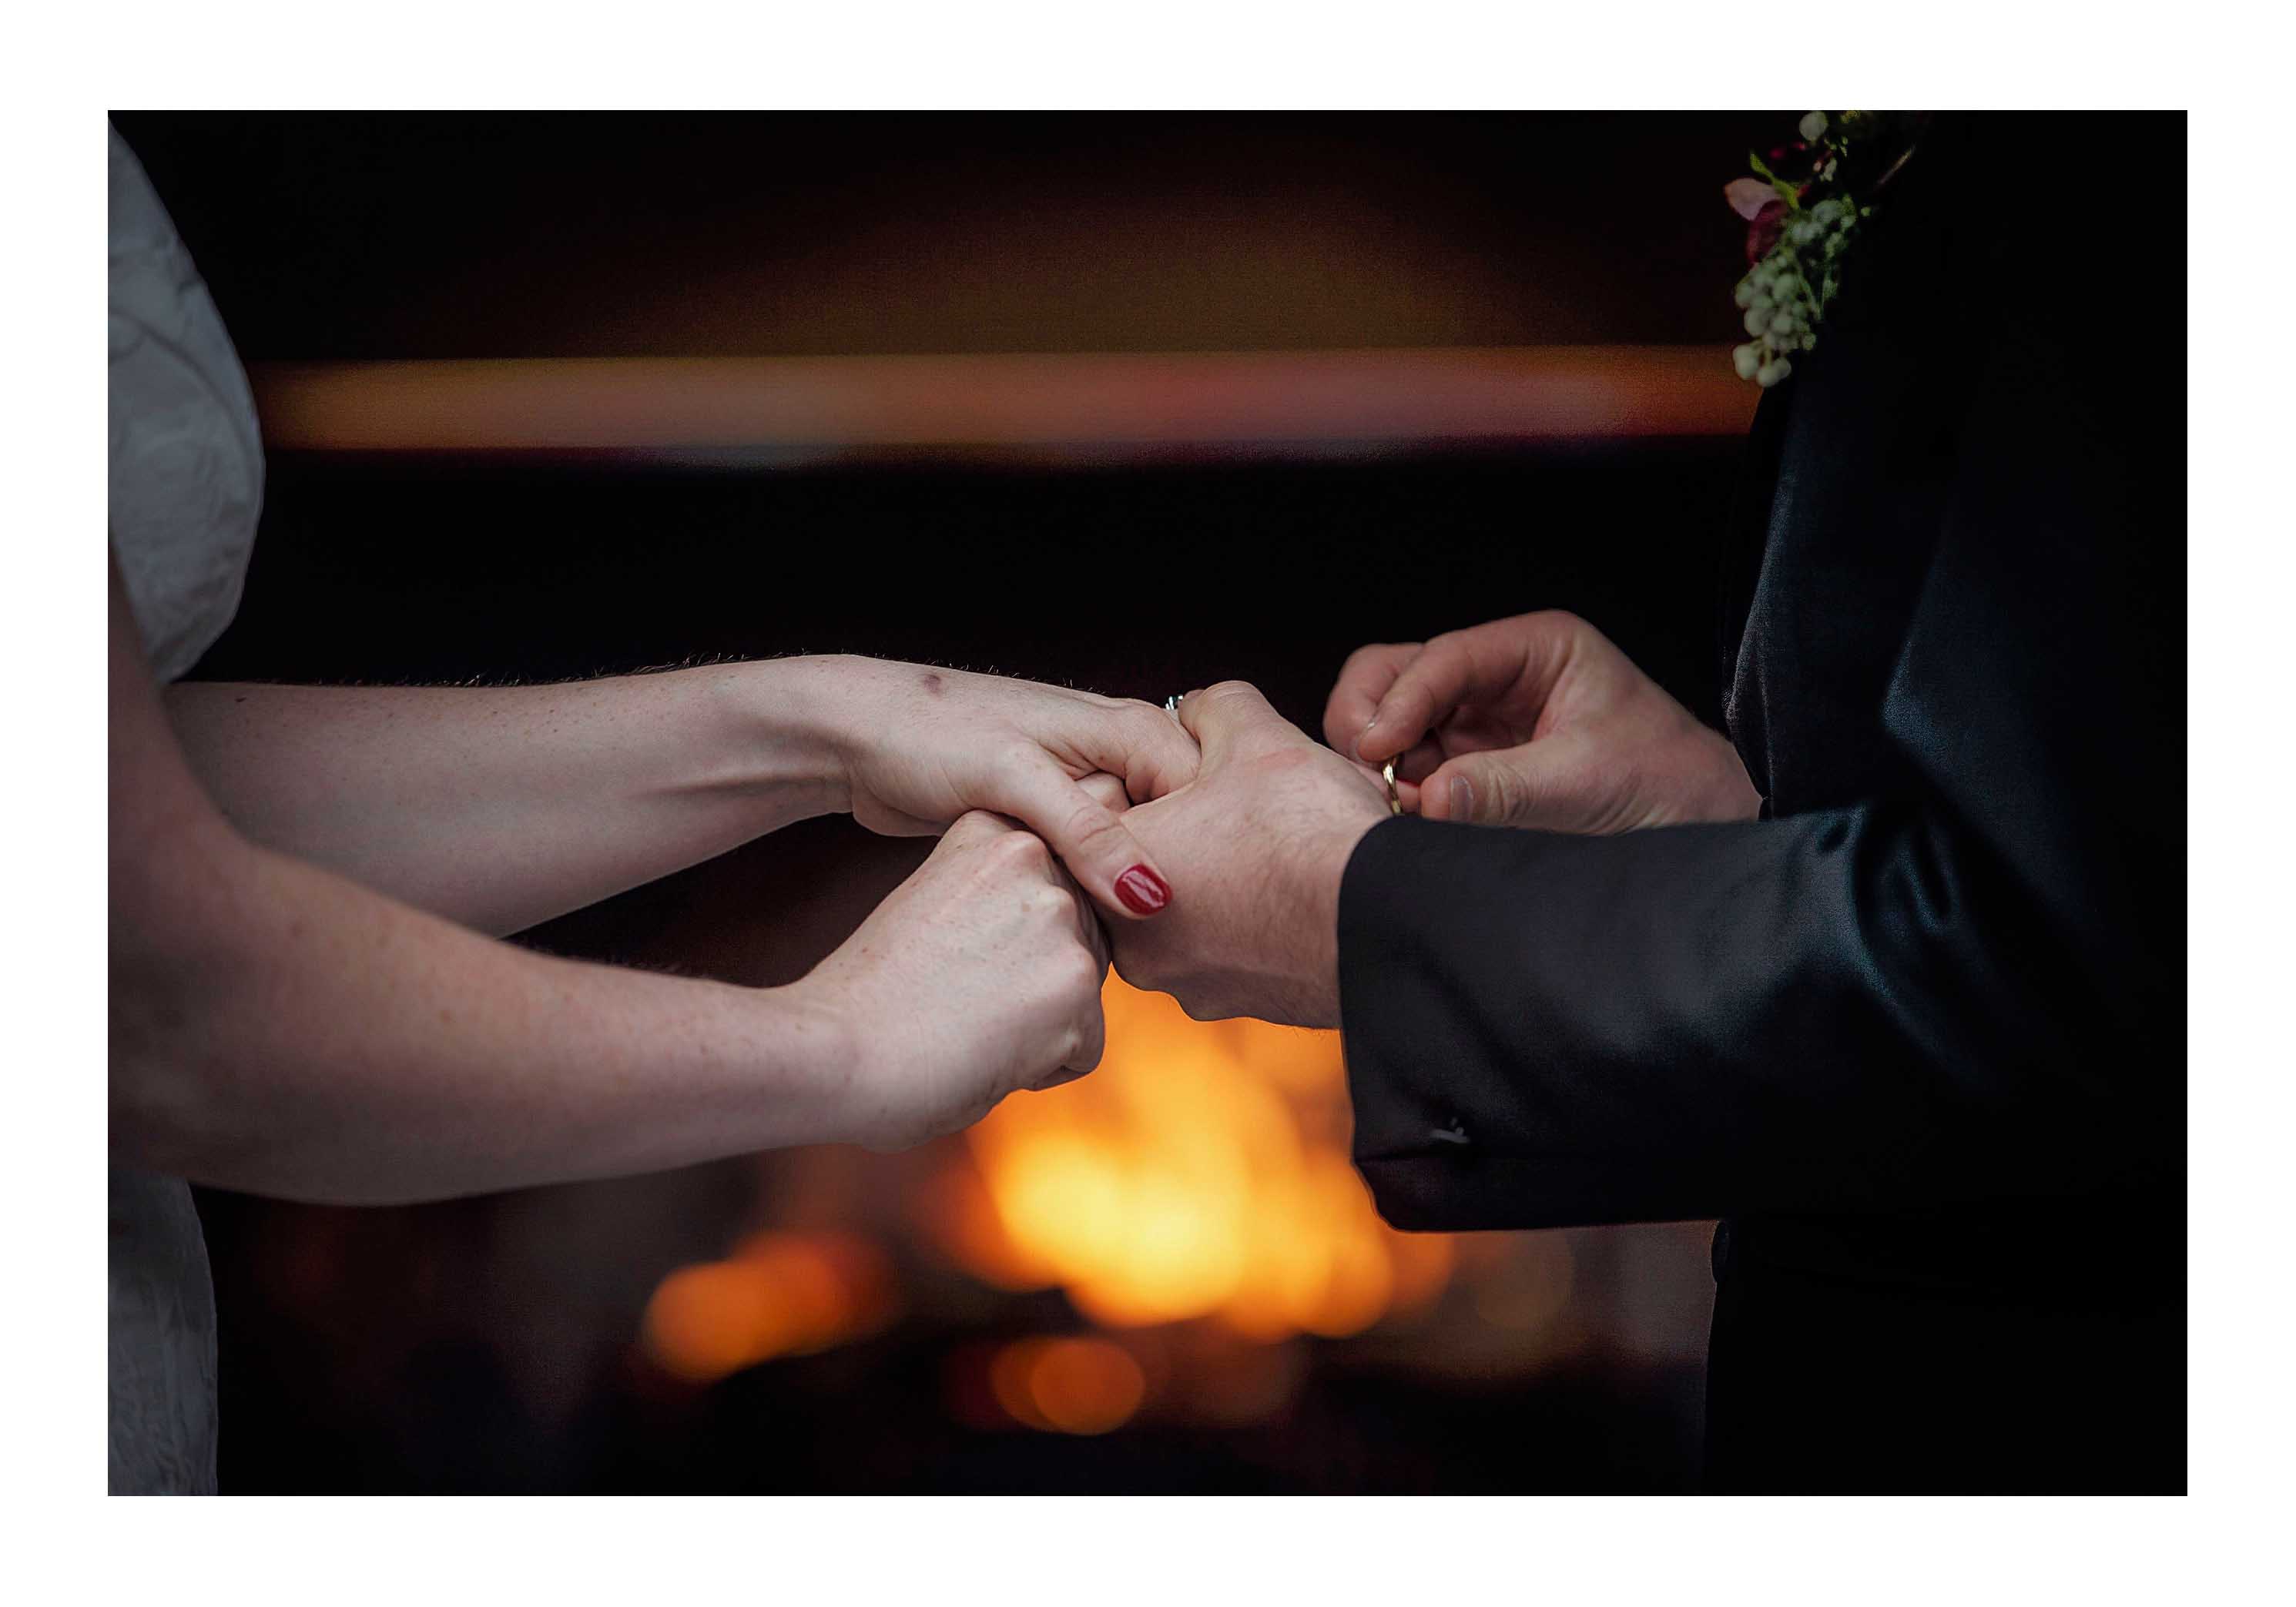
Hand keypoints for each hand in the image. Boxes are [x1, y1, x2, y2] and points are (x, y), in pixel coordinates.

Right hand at [800, 809, 1109, 1150]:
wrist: (833, 1050)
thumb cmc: (871, 996)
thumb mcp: (937, 905)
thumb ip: (1001, 900)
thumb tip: (1056, 933)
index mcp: (995, 831)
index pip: (1055, 892)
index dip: (1010, 942)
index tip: (955, 958)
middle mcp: (1037, 859)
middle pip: (1080, 941)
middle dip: (1034, 984)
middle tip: (956, 998)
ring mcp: (1059, 920)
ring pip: (1083, 996)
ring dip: (1038, 1024)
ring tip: (966, 1022)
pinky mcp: (1075, 986)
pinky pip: (1085, 1050)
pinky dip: (1043, 1070)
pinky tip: (983, 1055)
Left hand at [804, 657, 1199, 921]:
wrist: (859, 733)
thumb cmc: (931, 734)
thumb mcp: (1015, 779)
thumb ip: (1089, 835)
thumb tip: (1152, 896)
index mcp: (1132, 729)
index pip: (1209, 801)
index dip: (1209, 858)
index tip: (1197, 920)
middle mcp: (1122, 753)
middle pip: (1184, 831)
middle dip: (1175, 883)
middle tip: (1155, 944)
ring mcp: (1091, 787)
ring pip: (1141, 853)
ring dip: (1132, 895)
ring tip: (1120, 945)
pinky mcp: (1058, 819)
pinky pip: (1101, 863)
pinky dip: (1096, 893)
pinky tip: (1086, 930)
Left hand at [1106, 683, 1388, 1027]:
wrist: (1386, 920)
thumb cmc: (1308, 826)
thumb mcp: (1254, 732)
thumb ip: (1209, 709)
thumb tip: (1195, 714)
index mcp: (1113, 872)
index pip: (1109, 812)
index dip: (1162, 781)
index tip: (1207, 778)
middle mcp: (1134, 942)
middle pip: (1153, 864)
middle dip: (1195, 833)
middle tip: (1247, 809)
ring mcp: (1185, 983)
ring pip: (1196, 908)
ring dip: (1229, 878)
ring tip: (1281, 847)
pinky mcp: (1236, 1006)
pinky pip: (1235, 948)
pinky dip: (1259, 920)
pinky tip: (1298, 890)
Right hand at [1325, 611, 1760, 831]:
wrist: (1701, 825)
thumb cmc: (1666, 782)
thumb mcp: (1585, 782)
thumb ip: (1504, 789)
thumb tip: (1428, 798)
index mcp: (1535, 649)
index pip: (1444, 658)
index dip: (1402, 700)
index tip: (1378, 748)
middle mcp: (1497, 677)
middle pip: (1397, 674)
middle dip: (1375, 721)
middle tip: (1378, 776)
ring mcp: (1477, 722)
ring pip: (1392, 721)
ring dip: (1384, 762)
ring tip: (1400, 806)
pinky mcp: (1469, 768)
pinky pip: (1410, 767)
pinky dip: (1398, 790)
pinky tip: (1412, 816)